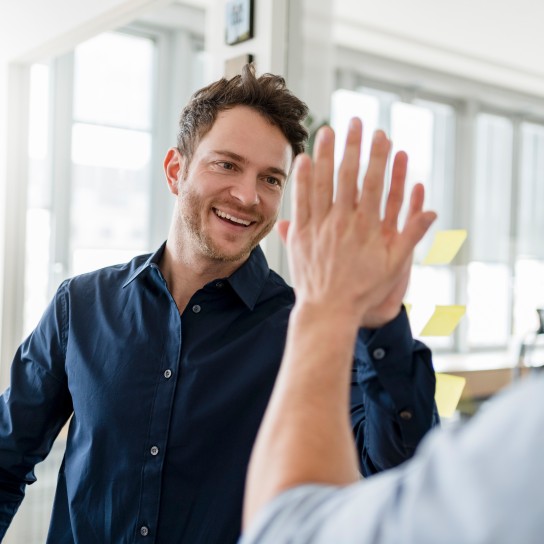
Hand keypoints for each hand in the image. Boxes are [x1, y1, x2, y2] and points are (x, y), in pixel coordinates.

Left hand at [277, 118, 435, 328]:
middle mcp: (343, 222)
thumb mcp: (394, 266)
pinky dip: (302, 180)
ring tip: (326, 131)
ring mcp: (319, 227)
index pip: (374, 183)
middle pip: (347, 176)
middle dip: (352, 146)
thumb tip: (432, 211)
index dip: (378, 157)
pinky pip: (300, 202)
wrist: (328, 310)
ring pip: (321, 183)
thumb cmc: (363, 290)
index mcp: (367, 227)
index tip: (380, 135)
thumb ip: (411, 236)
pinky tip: (303, 160)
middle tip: (355, 121)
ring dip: (324, 155)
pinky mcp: (300, 235)